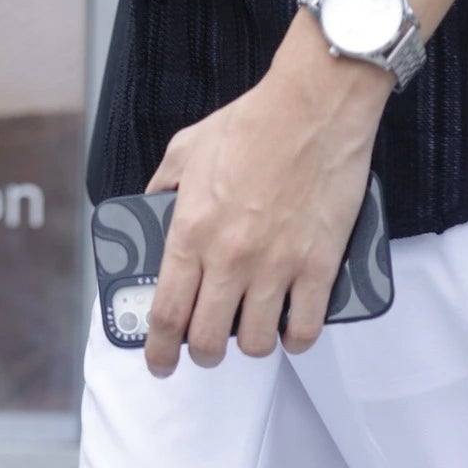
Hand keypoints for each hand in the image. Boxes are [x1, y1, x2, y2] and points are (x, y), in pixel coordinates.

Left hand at [141, 14, 390, 376]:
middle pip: (208, 339)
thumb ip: (163, 186)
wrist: (314, 105)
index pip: (166, 313)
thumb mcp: (187, 147)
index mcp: (191, 231)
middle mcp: (230, 256)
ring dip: (251, 345)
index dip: (159, 350)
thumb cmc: (255, 122)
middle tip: (208, 347)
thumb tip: (150, 210)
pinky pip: (304, 328)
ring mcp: (276, 265)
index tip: (159, 362)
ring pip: (257, 342)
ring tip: (253, 332)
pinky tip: (291, 330)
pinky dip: (296, 339)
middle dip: (204, 353)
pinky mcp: (317, 266)